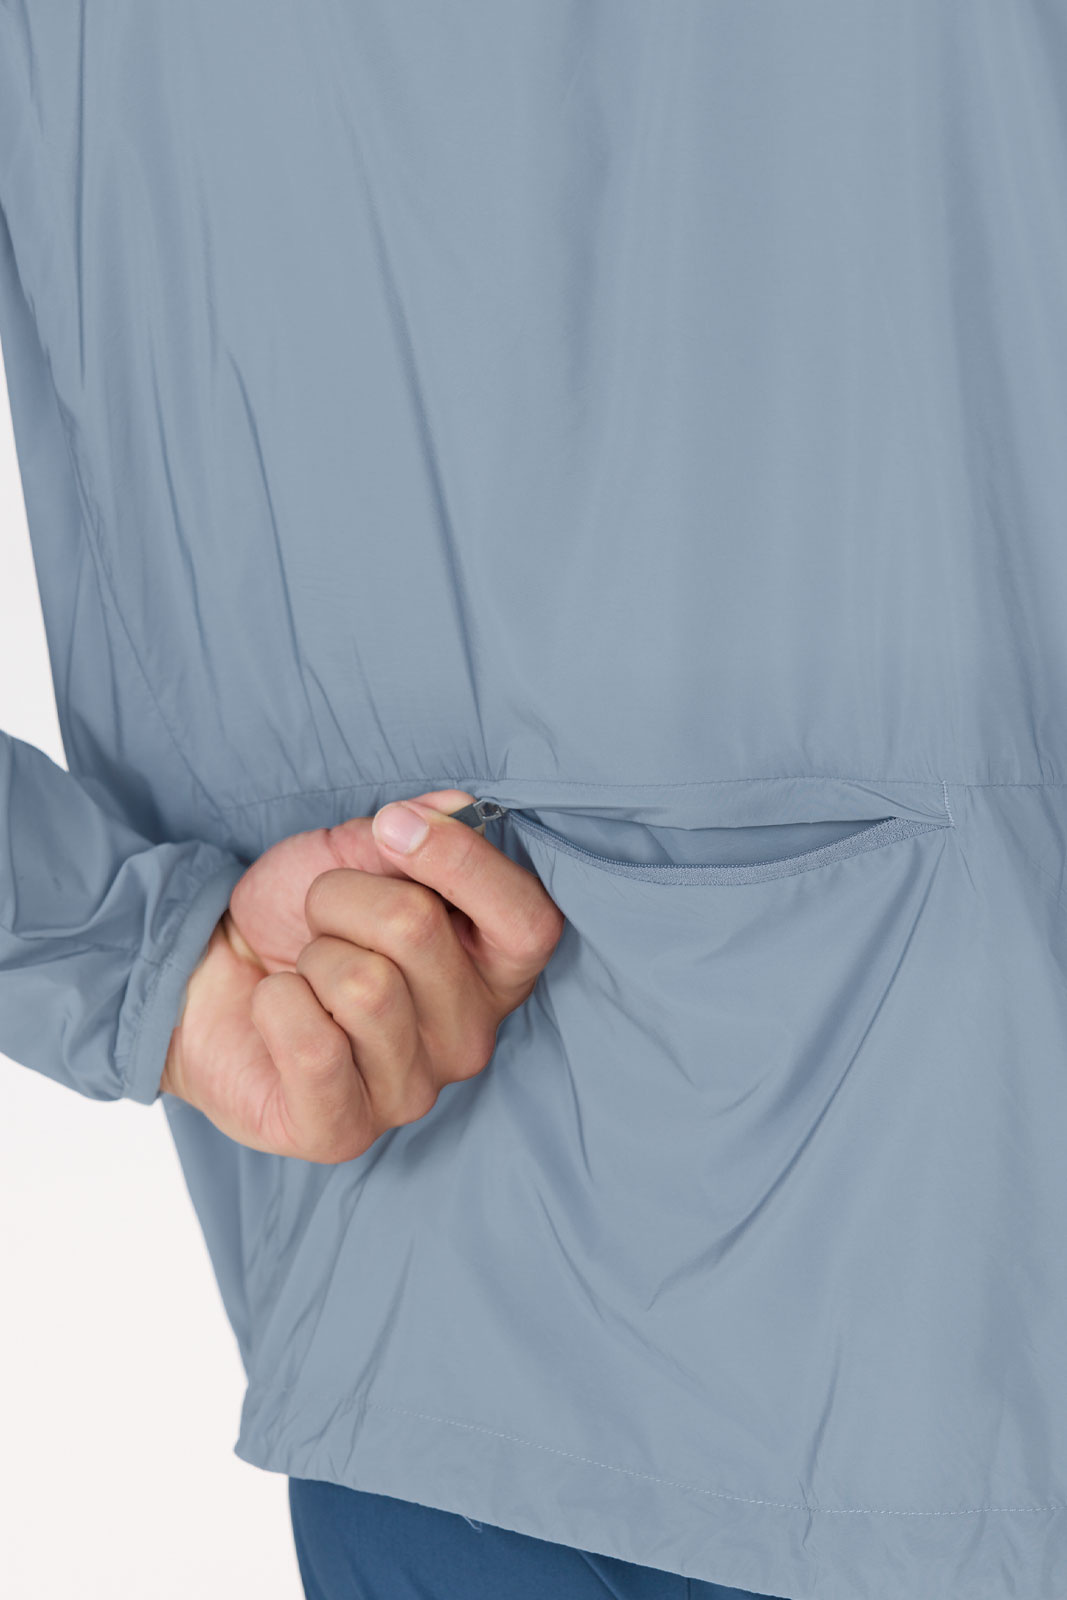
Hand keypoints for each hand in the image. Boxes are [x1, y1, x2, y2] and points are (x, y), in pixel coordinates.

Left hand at [159, 789, 564, 1161]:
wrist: (207, 975)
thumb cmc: (298, 917)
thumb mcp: (353, 853)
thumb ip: (411, 830)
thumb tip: (454, 807)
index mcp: (494, 970)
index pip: (529, 920)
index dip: (463, 861)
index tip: (392, 825)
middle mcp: (471, 1039)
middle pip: (418, 930)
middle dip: (342, 897)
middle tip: (321, 916)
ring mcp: (413, 1094)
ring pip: (362, 987)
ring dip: (309, 956)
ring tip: (303, 972)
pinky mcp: (343, 1133)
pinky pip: (313, 1047)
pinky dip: (276, 1005)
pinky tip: (277, 1013)